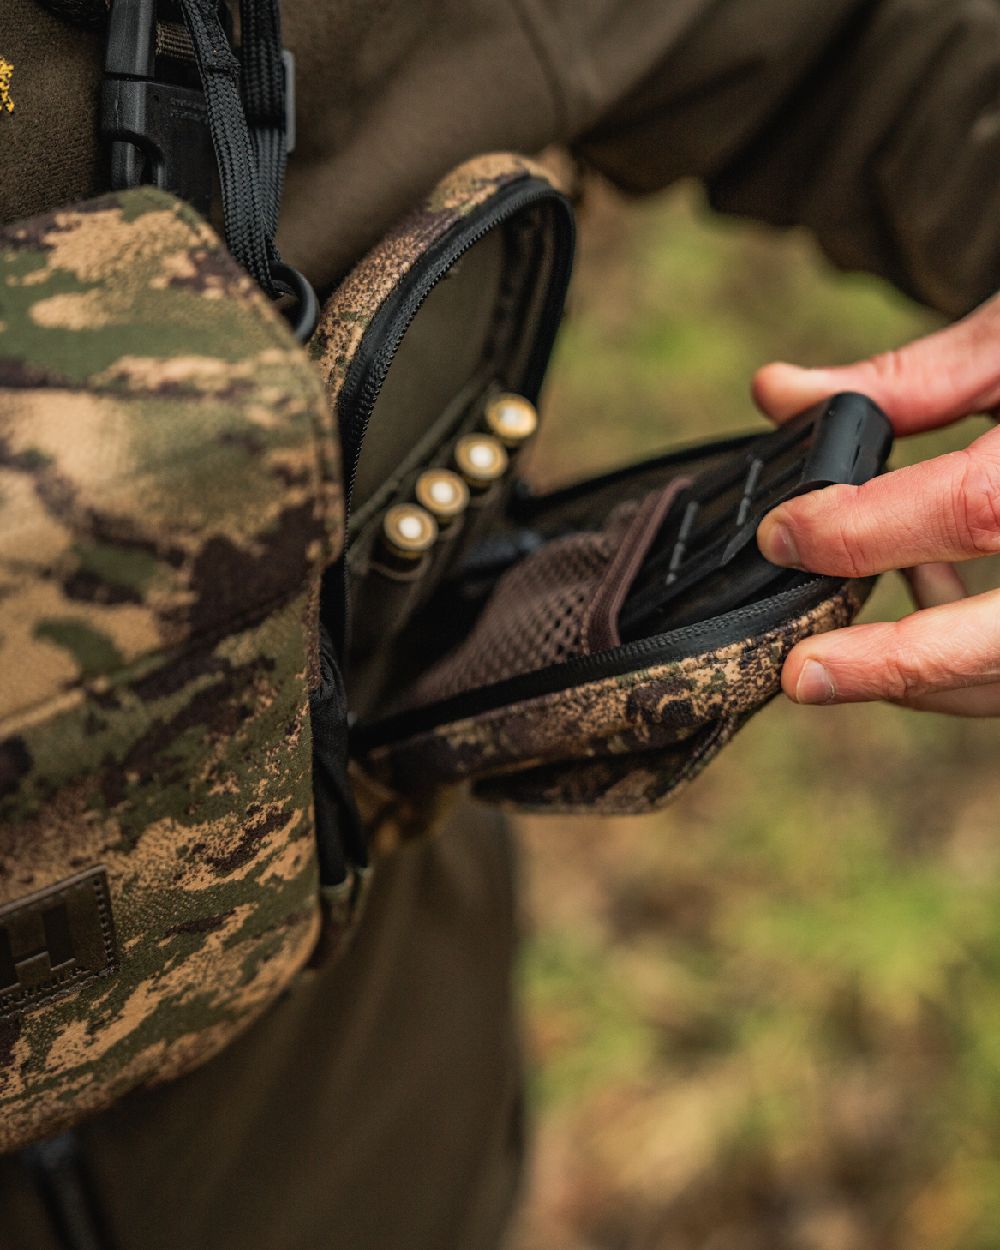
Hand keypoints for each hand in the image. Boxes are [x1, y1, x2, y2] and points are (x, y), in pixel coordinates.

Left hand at [753, 294, 999, 715]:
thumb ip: (910, 380)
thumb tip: (778, 393)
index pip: (973, 505)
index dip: (865, 529)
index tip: (785, 535)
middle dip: (898, 667)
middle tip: (803, 673)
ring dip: (936, 669)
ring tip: (876, 610)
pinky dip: (980, 660)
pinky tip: (938, 589)